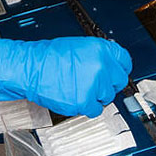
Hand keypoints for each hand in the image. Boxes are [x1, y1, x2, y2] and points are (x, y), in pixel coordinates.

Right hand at [0, 36, 131, 117]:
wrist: (31, 68)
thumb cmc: (48, 57)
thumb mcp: (78, 46)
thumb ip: (97, 55)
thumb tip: (109, 64)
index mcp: (100, 49)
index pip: (124, 60)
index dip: (119, 68)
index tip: (115, 73)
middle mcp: (101, 66)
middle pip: (119, 81)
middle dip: (107, 83)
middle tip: (94, 83)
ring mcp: (94, 85)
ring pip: (107, 97)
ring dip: (96, 96)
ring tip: (79, 88)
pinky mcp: (85, 101)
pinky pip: (95, 109)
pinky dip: (86, 106)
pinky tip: (76, 97)